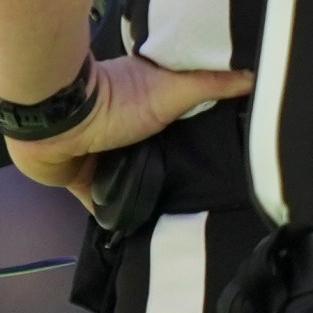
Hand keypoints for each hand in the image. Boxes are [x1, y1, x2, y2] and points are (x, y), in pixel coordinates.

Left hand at [2, 55, 253, 202]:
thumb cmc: (116, 101)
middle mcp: (123, 133)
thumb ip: (210, 82)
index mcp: (143, 107)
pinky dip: (118, 220)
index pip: (175, 127)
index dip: (193, 143)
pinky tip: (140, 238)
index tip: (220, 162)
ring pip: (131, 184)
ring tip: (178, 223)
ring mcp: (103, 160)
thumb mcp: (172, 89)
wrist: (57, 124)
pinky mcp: (84, 185)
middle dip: (171, 176)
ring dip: (145, 199)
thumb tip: (254, 74)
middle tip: (205, 202)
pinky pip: (105, 209)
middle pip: (154, 158)